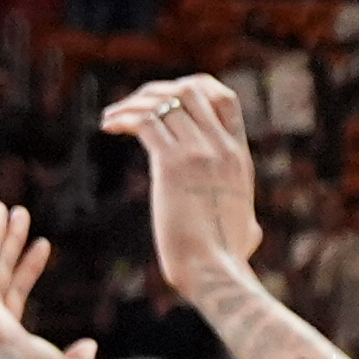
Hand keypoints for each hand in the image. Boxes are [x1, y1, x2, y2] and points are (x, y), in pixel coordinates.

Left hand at [102, 76, 265, 307]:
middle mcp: (220, 147)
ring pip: (162, 103)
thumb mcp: (247, 229)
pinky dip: (123, 118)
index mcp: (238, 156)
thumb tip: (251, 233)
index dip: (195, 88)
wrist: (213, 271)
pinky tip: (107, 126)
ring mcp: (199, 153)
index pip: (224, 98)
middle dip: (155, 91)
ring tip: (110, 116)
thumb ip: (247, 221)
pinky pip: (145, 122)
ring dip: (131, 104)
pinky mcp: (172, 165)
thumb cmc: (226, 260)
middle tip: (131, 107)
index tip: (167, 99)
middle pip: (189, 89)